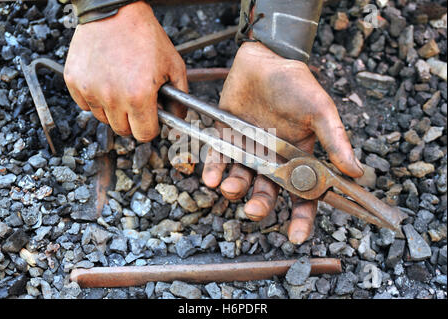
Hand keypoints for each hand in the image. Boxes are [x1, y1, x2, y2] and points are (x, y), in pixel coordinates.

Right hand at [64, 1, 186, 141]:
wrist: (115, 11)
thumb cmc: (144, 35)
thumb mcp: (174, 66)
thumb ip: (179, 98)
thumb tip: (177, 118)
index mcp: (139, 96)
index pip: (144, 135)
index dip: (151, 128)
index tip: (151, 120)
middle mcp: (113, 96)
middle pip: (122, 130)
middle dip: (133, 120)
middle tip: (137, 101)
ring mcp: (90, 90)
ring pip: (103, 119)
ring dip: (113, 110)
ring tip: (120, 86)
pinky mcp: (74, 82)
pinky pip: (85, 105)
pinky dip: (95, 99)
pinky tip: (105, 81)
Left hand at [202, 42, 363, 243]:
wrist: (265, 59)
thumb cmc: (296, 83)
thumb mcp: (320, 110)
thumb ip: (335, 140)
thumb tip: (357, 172)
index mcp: (299, 158)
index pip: (303, 196)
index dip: (301, 219)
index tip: (297, 236)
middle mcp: (273, 159)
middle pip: (267, 193)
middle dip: (260, 206)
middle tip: (255, 209)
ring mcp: (249, 150)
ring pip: (241, 180)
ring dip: (234, 190)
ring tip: (230, 188)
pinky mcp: (227, 138)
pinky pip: (218, 161)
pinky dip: (213, 171)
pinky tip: (212, 177)